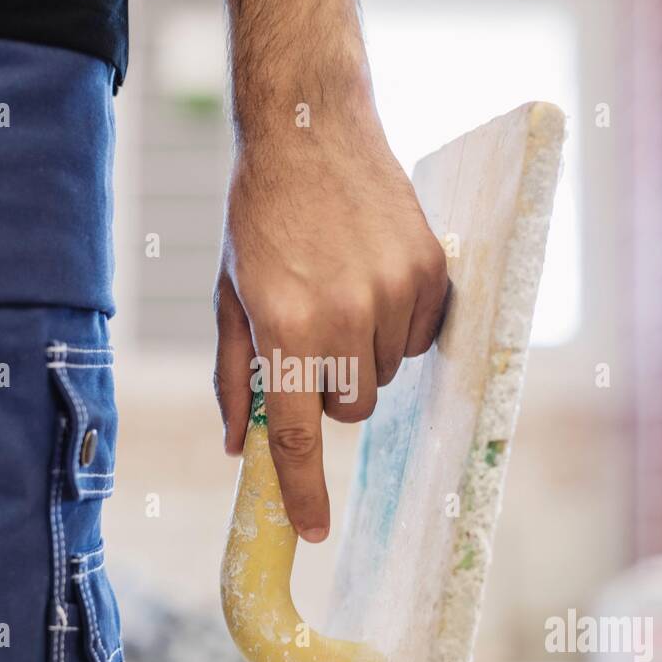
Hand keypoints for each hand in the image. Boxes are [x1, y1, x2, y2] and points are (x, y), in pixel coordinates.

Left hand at [213, 105, 449, 541]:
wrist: (310, 128)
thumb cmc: (259, 216)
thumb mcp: (229, 296)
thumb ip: (234, 377)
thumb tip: (239, 448)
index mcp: (286, 327)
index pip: (298, 435)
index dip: (306, 491)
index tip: (314, 533)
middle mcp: (345, 317)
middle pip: (351, 410)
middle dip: (329, 392)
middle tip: (309, 339)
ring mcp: (396, 293)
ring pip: (386, 375)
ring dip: (363, 356)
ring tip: (339, 293)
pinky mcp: (432, 272)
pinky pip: (421, 338)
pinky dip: (398, 326)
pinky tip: (372, 278)